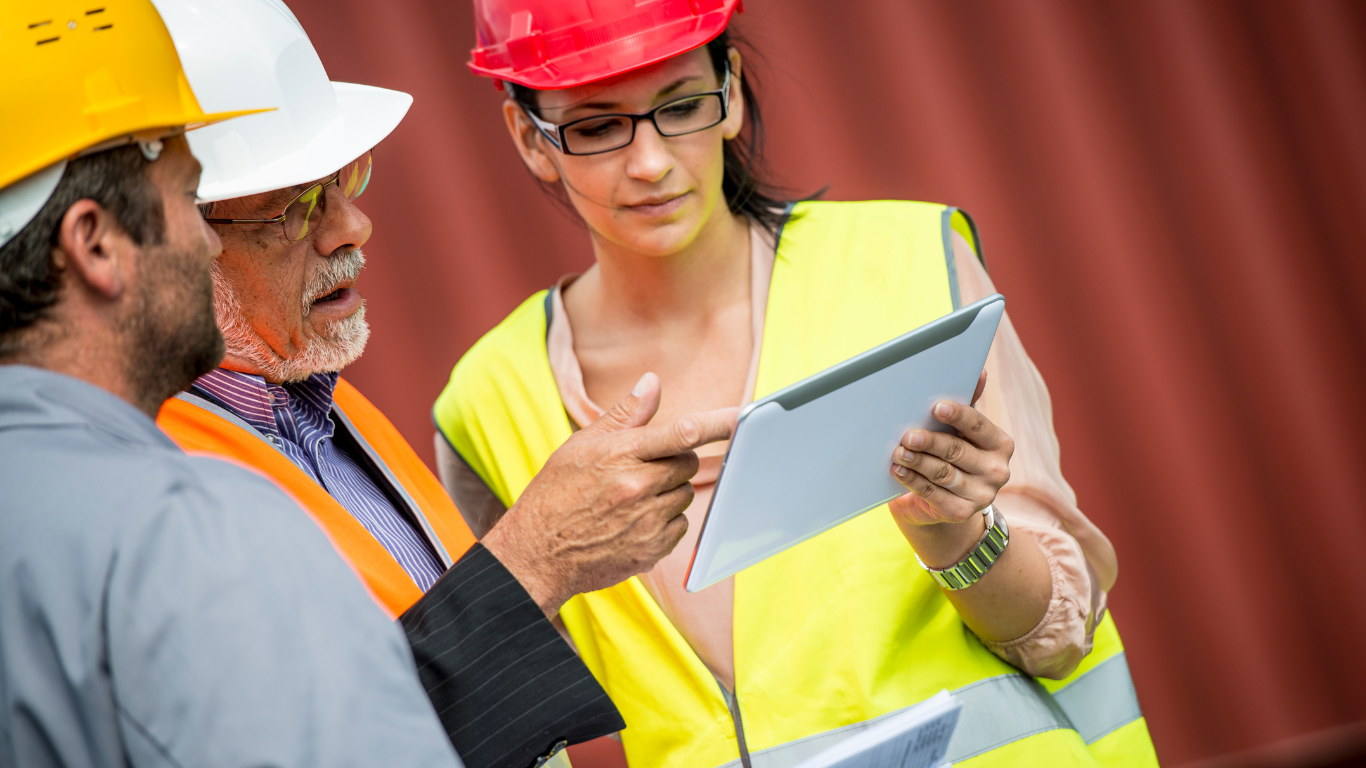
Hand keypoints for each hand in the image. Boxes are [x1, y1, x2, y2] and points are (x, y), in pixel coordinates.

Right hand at [483, 373, 737, 616]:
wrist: (538, 553)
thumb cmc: (557, 492)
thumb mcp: (582, 445)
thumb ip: (624, 415)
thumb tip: (652, 382)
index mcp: (621, 454)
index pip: (682, 433)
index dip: (718, 423)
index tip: (743, 416)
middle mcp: (637, 487)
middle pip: (687, 463)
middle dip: (674, 461)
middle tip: (644, 467)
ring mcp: (646, 521)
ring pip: (685, 495)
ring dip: (670, 492)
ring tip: (633, 497)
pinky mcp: (651, 550)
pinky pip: (681, 526)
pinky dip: (666, 521)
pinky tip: (635, 521)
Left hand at [887, 371, 1013, 562]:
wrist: (943, 501)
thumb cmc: (951, 453)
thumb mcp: (960, 430)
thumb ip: (967, 402)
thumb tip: (978, 371)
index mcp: (1000, 444)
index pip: (979, 426)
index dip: (958, 415)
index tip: (936, 407)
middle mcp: (997, 470)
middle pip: (957, 451)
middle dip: (930, 441)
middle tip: (907, 434)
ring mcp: (981, 495)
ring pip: (943, 473)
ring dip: (917, 462)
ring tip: (898, 452)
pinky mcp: (961, 513)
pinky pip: (933, 494)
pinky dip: (912, 481)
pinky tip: (898, 471)